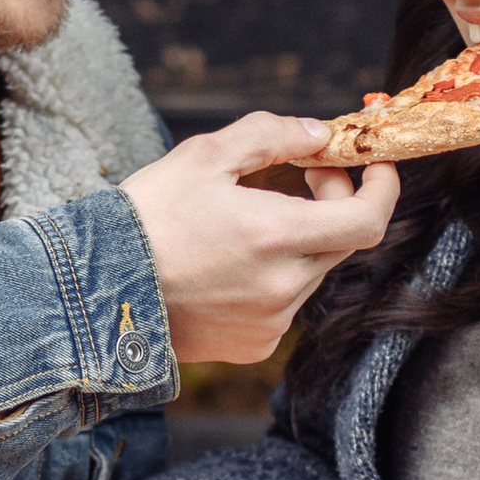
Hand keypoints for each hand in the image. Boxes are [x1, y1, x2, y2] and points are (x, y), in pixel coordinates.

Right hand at [121, 115, 397, 364]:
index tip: (372, 165)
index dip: (382, 189)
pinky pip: (285, 304)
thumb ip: (272, 135)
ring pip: (313, 271)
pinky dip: (275, 275)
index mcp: (277, 236)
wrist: (97, 292)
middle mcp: (283, 286)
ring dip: (301, 240)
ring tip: (252, 220)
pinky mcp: (254, 345)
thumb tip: (319, 133)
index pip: (368, 220)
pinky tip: (230, 264)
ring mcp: (271, 322)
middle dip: (335, 203)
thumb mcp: (204, 156)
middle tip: (306, 175)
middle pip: (343, 242)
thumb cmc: (146, 218)